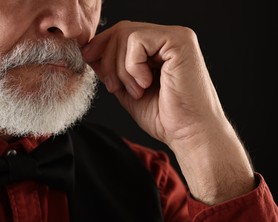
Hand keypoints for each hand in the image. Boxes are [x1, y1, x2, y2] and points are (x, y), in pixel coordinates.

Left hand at [82, 21, 254, 203]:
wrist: (188, 134)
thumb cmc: (164, 117)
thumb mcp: (127, 90)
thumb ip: (111, 69)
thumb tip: (90, 51)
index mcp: (158, 48)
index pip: (121, 33)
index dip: (101, 46)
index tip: (89, 61)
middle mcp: (168, 38)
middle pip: (121, 31)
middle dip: (108, 60)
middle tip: (114, 86)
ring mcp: (175, 37)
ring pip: (126, 35)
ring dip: (121, 68)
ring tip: (136, 90)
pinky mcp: (179, 41)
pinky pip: (137, 41)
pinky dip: (133, 66)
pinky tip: (146, 83)